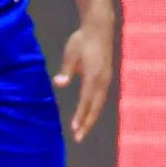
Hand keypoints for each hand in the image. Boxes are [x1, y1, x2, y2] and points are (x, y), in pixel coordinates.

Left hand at [56, 10, 113, 140]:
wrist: (100, 29)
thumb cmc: (82, 40)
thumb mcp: (70, 54)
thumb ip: (66, 70)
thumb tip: (59, 83)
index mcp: (93, 77)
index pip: (86, 101)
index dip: (80, 115)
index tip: (74, 128)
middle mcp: (102, 81)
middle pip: (95, 107)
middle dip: (86, 123)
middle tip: (78, 138)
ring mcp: (106, 80)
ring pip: (99, 104)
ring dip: (91, 118)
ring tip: (82, 130)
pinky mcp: (107, 78)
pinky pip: (101, 97)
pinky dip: (95, 108)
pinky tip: (89, 114)